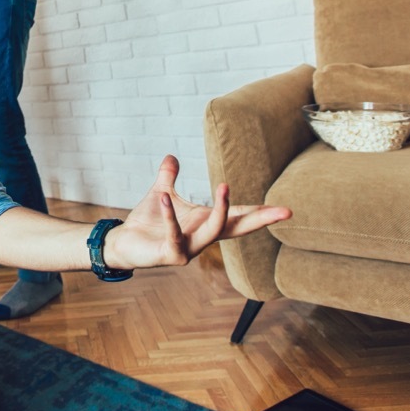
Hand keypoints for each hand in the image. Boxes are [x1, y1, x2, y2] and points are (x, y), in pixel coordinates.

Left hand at [105, 155, 290, 270]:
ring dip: (221, 210)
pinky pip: (175, 234)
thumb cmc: (147, 222)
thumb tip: (172, 156)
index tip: (285, 209)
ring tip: (225, 185)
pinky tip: (164, 197)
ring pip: (213, 231)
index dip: (260, 213)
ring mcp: (189, 249)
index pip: (238, 217)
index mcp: (204, 223)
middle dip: (261, 219)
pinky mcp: (171, 255)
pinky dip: (170, 215)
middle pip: (238, 228)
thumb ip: (169, 176)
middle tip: (285, 211)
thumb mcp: (162, 193)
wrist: (124, 243)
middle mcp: (202, 238)